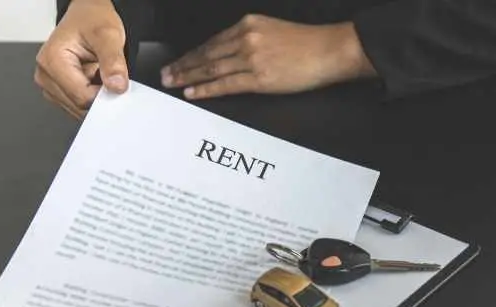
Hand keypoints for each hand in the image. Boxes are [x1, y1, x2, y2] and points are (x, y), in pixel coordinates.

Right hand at [35, 0, 127, 118]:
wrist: (87, 16)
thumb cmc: (92, 21)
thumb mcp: (108, 35)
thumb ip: (113, 61)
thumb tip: (116, 85)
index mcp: (52, 61)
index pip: (81, 97)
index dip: (103, 93)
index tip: (113, 80)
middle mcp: (45, 75)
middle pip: (79, 106)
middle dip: (99, 94)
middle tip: (104, 72)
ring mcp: (50, 85)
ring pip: (80, 109)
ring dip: (95, 95)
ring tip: (97, 72)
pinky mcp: (58, 91)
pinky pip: (79, 105)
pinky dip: (92, 96)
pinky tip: (93, 79)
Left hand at [161, 15, 376, 99]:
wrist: (330, 50)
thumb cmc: (308, 44)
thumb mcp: (274, 31)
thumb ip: (253, 40)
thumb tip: (235, 56)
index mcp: (248, 25)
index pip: (213, 42)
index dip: (193, 53)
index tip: (179, 61)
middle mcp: (245, 38)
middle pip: (206, 54)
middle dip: (183, 65)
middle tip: (165, 74)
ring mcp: (251, 58)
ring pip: (211, 68)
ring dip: (188, 77)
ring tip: (172, 84)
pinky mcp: (259, 78)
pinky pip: (225, 84)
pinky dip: (206, 88)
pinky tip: (192, 92)